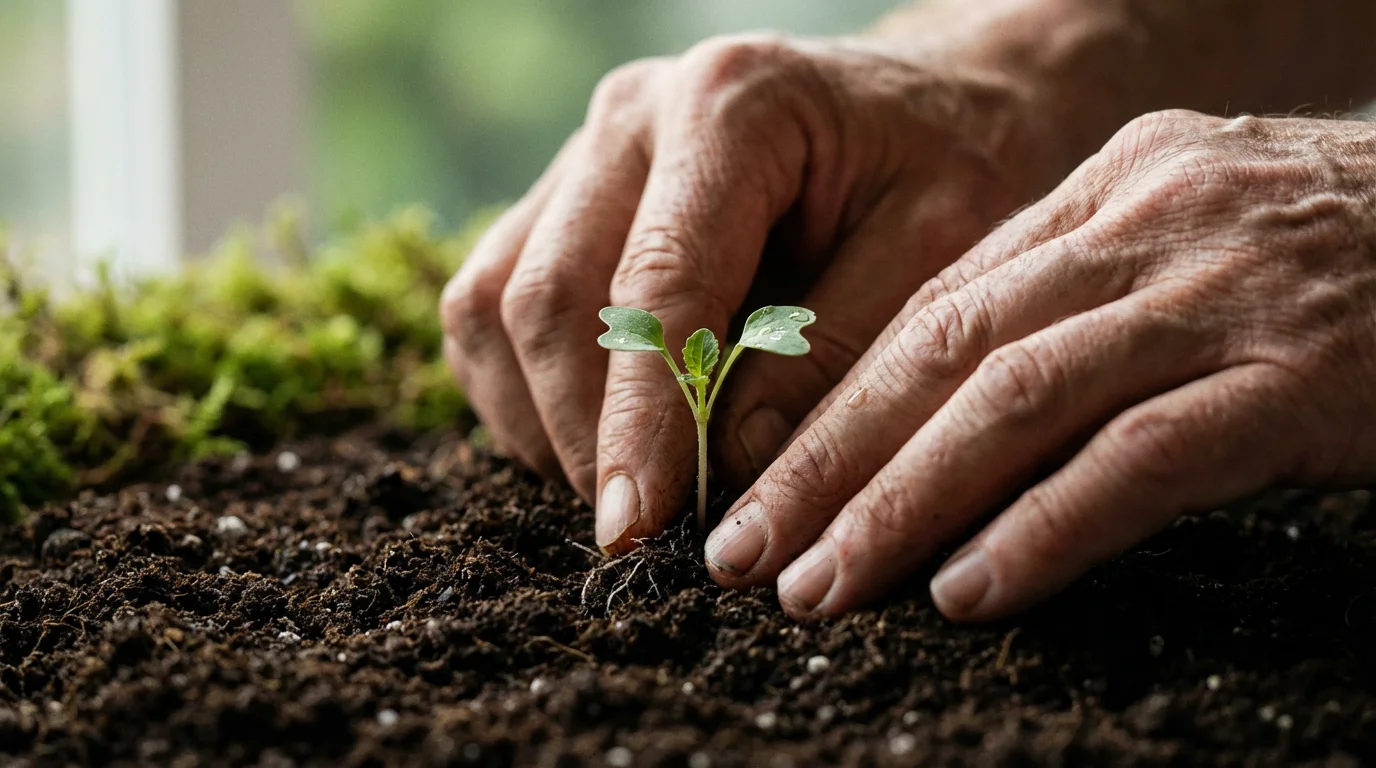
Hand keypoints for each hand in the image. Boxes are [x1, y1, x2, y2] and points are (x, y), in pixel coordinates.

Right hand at [440, 32, 1064, 551]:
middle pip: (546, 300)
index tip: (638, 529)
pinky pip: (489, 306)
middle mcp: (631, 116)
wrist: (932, 99)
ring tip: (629, 489)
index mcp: (731, 106)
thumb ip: (835, 354)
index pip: (655, 287)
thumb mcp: (942, 251)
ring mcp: (583, 154)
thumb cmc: (954, 164)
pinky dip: (525, 391)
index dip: (639, 421)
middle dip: (585, 438)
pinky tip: (599, 436)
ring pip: (494, 307)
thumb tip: (731, 468)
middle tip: (646, 537)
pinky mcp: (559, 198)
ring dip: (542, 420)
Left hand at [710, 109, 1375, 620]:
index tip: (760, 488)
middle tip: (745, 554)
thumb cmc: (1343, 261)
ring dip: (903, 504)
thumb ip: (1078, 309)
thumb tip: (947, 424)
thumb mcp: (1192, 250)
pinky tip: (970, 593)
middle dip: (832, 461)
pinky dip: (1047, 527)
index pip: (936, 306)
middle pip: (949, 348)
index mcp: (1107, 188)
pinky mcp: (1302, 376)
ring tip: (822, 590)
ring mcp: (1225, 295)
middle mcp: (1149, 224)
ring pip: (1021, 399)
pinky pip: (1145, 458)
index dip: (837, 405)